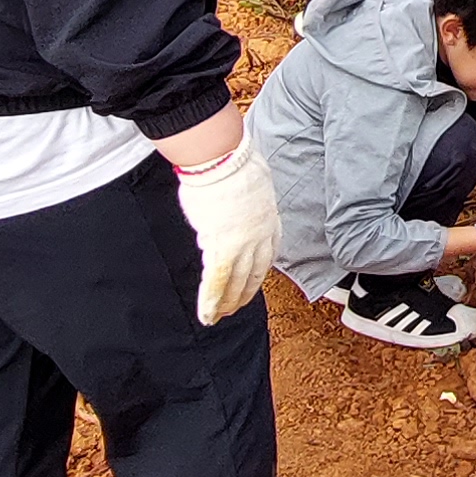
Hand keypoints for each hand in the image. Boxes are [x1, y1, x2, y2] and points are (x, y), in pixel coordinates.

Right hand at [172, 140, 282, 324]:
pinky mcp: (221, 247)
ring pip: (236, 282)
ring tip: (219, 317)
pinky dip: (210, 300)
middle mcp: (260, 236)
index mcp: (269, 218)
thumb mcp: (255, 179)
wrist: (224, 159)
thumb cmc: (236, 160)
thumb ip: (250, 196)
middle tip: (235, 307)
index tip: (254, 279)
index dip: (260, 269)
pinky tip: (206, 314)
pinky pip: (216, 280)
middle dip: (245, 292)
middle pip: (255, 273)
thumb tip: (241, 196)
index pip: (269, 252)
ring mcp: (242, 244)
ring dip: (227, 302)